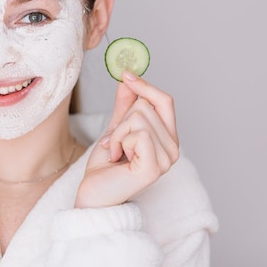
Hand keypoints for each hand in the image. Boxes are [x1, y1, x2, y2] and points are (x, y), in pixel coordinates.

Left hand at [75, 70, 178, 207]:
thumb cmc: (106, 166)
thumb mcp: (116, 128)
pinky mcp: (155, 167)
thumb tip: (128, 78)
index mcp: (167, 138)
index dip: (145, 86)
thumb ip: (125, 105)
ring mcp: (167, 159)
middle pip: (146, 106)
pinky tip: (117, 158)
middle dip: (122, 119)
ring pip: (139, 118)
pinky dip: (119, 141)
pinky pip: (137, 134)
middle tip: (115, 141)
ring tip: (116, 152)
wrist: (94, 192)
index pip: (165, 101)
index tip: (126, 74)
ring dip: (118, 133)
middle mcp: (173, 148)